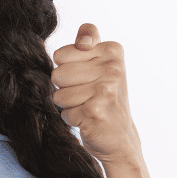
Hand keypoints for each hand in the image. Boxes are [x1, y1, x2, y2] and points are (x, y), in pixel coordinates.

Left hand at [51, 23, 141, 165]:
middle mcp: (113, 68)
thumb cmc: (102, 96)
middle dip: (64, 88)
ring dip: (68, 104)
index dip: (65, 67)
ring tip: (87, 106)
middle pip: (57, 74)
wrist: (120, 136)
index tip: (85, 74)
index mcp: (112, 50)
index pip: (61, 53)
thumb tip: (83, 41)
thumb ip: (87, 41)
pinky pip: (64, 112)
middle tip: (86, 94)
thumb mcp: (99, 62)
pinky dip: (72, 118)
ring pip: (58, 94)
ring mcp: (105, 89)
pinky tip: (89, 119)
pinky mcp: (96, 110)